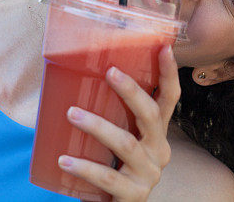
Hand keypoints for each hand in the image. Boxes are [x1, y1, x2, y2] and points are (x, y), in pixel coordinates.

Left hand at [58, 45, 181, 201]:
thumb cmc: (112, 165)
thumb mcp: (117, 138)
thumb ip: (110, 115)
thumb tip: (75, 74)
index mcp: (157, 134)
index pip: (169, 99)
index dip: (169, 74)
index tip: (165, 47)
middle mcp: (159, 151)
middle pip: (152, 116)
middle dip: (132, 91)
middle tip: (110, 71)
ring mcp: (149, 174)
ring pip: (126, 143)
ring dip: (97, 125)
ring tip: (71, 113)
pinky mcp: (134, 195)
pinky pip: (108, 177)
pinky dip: (84, 167)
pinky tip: (64, 159)